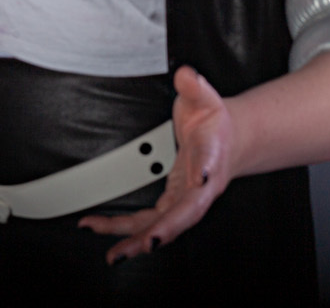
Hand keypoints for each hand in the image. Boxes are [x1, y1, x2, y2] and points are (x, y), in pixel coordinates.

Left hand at [79, 67, 234, 262]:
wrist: (226, 140)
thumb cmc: (215, 123)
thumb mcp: (207, 98)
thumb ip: (196, 86)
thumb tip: (186, 76)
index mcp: (212, 161)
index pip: (209, 171)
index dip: (204, 174)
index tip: (201, 176)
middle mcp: (199, 188)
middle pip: (183, 216)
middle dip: (162, 232)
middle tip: (139, 245)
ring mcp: (184, 199)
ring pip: (162, 227)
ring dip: (136, 239)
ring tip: (113, 252)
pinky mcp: (170, 203)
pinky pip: (148, 221)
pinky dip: (127, 228)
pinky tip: (103, 229)